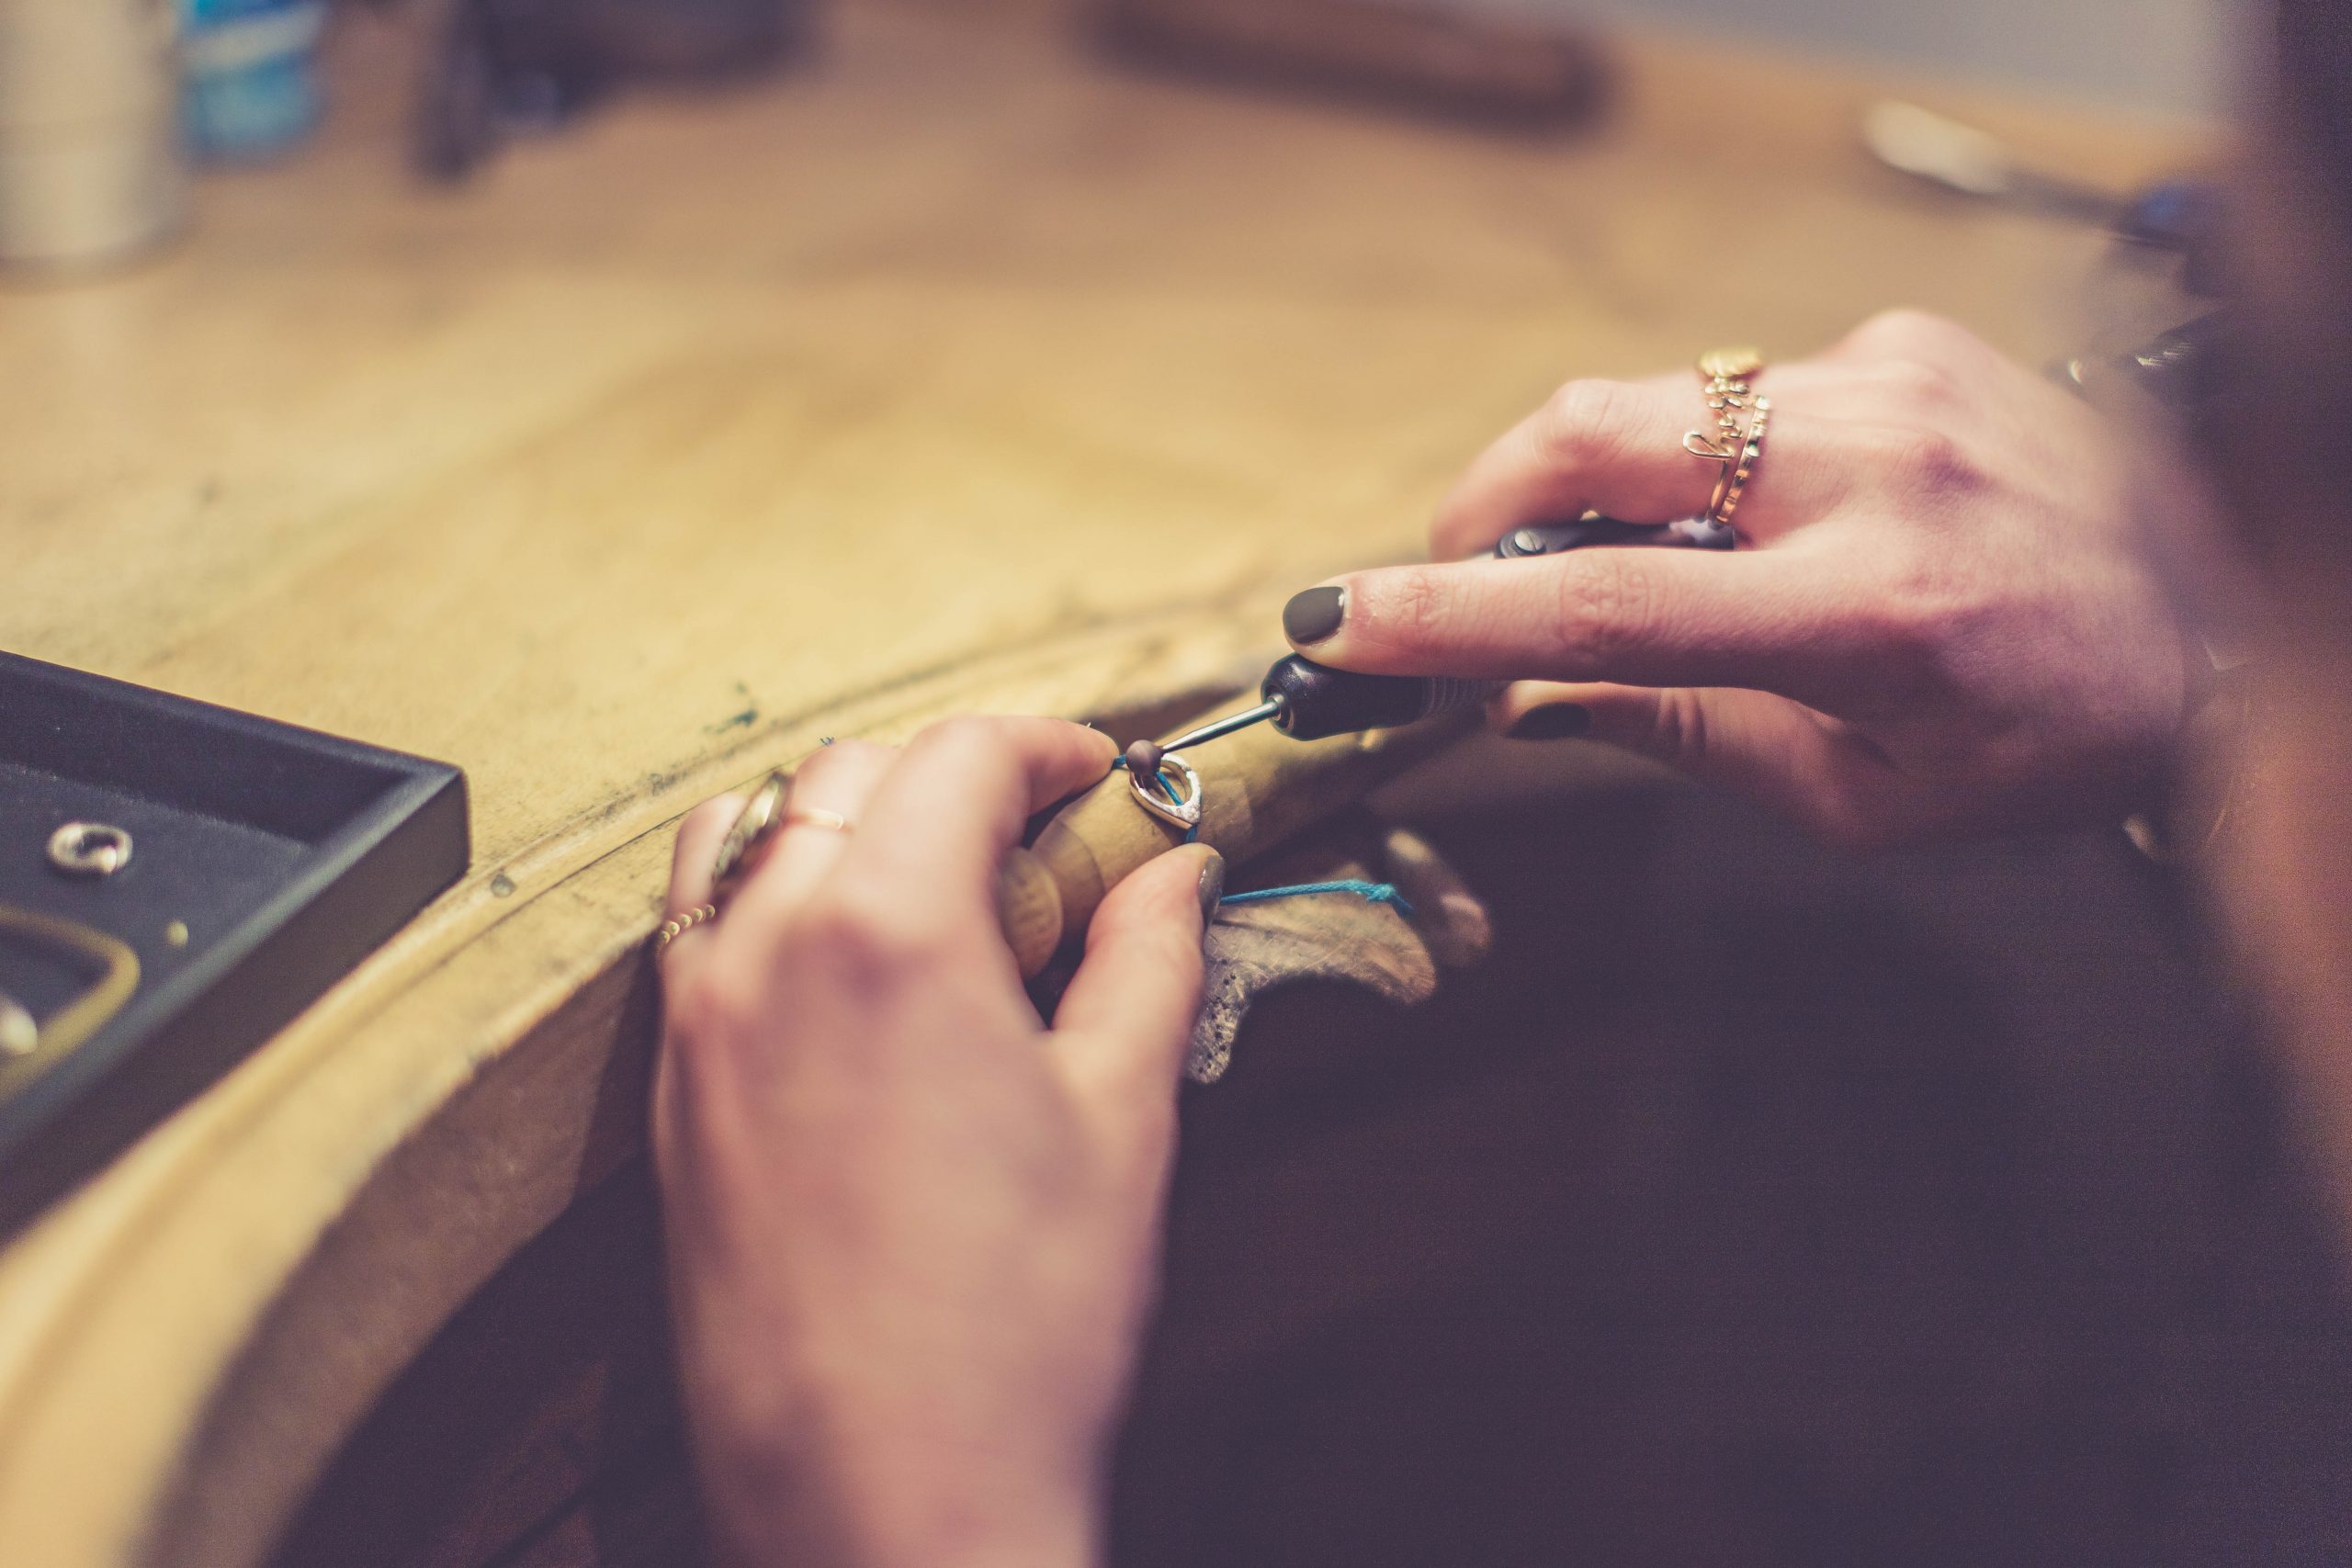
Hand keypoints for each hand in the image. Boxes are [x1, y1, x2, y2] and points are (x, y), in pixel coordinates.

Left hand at [653, 718, 1217, 1567]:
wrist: (885, 1499)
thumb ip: (1147, 959)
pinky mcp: (670, 1098)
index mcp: (889, 933)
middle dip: (956, 776)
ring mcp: (698, 1024)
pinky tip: (848, 972)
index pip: (958, 756)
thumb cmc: (1018, 1326)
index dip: (1047, 746)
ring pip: (751, 833)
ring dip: (846, 819)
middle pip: (852, 775)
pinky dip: (768, 894)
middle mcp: (766, 952)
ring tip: (937, 890)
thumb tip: (1172, 872)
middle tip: (1046, 843)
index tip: (1100, 781)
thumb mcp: (1123, 1119)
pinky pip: (697, 930)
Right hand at [1281, 311, 2200, 844]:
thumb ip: (1688, 735)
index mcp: (1872, 617)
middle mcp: (1877, 471)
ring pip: (1656, 403)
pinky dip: (1711, 462)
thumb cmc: (2052, 739)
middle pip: (1597, 434)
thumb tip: (1535, 697)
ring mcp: (1892, 383)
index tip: (1346, 623)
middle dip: (1486, 498)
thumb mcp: (1864, 800)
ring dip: (1605, 485)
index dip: (1450, 618)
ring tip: (1644, 566)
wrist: (2228, 629)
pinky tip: (1772, 520)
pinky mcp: (1906, 343)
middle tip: (1459, 569)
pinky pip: (1742, 393)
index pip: (1606, 606)